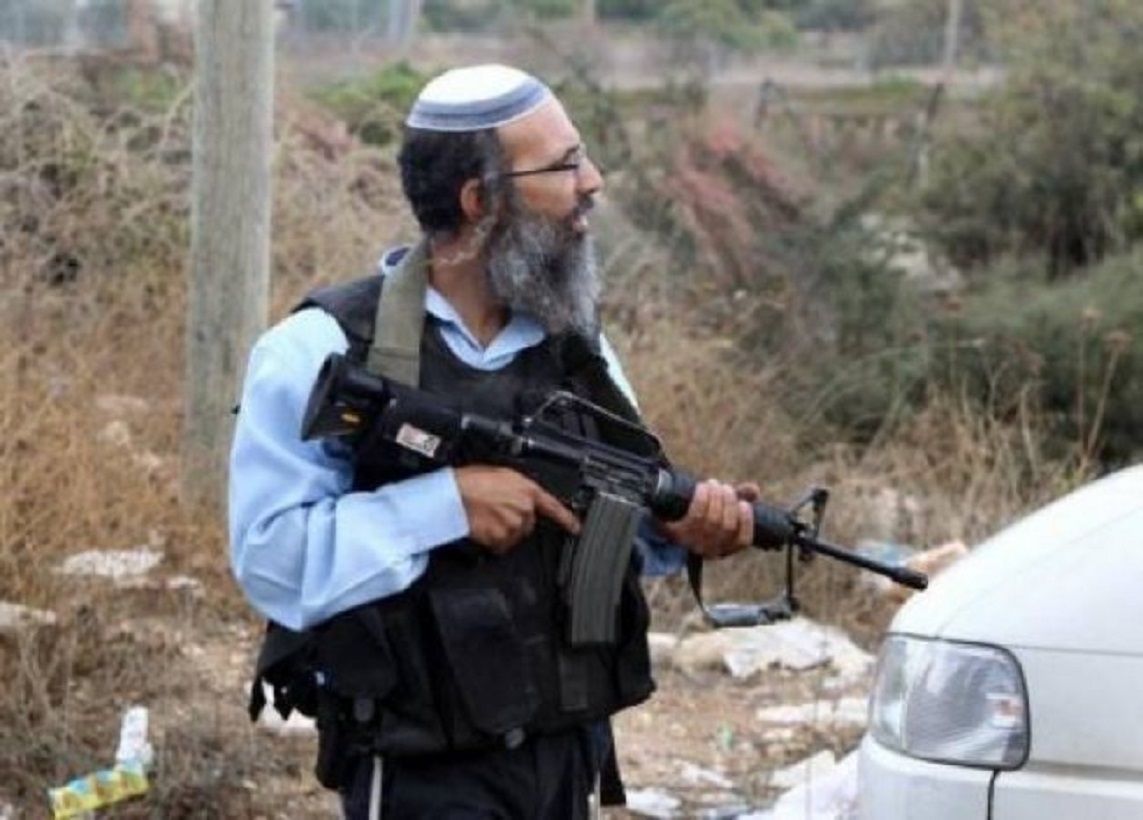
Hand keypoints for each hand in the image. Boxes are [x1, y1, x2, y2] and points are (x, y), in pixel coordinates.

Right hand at [454, 465, 580, 554]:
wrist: (454, 494)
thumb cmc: (469, 481)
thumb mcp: (499, 474)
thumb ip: (516, 487)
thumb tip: (517, 495)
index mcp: (527, 489)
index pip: (554, 506)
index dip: (567, 518)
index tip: (575, 528)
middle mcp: (524, 508)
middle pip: (527, 523)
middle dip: (515, 520)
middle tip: (495, 512)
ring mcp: (514, 525)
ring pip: (514, 535)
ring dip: (503, 530)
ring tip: (485, 518)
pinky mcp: (501, 539)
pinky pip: (500, 545)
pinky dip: (492, 541)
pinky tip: (482, 528)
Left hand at [659, 478, 757, 559]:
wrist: (666, 517)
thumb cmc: (699, 513)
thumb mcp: (721, 507)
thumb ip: (739, 498)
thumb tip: (755, 490)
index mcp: (725, 547)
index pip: (743, 541)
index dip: (746, 522)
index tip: (744, 504)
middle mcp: (710, 550)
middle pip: (727, 527)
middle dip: (729, 503)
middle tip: (725, 487)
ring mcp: (692, 544)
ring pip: (712, 521)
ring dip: (715, 498)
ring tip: (713, 484)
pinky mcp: (677, 534)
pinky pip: (694, 516)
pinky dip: (701, 499)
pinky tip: (703, 487)